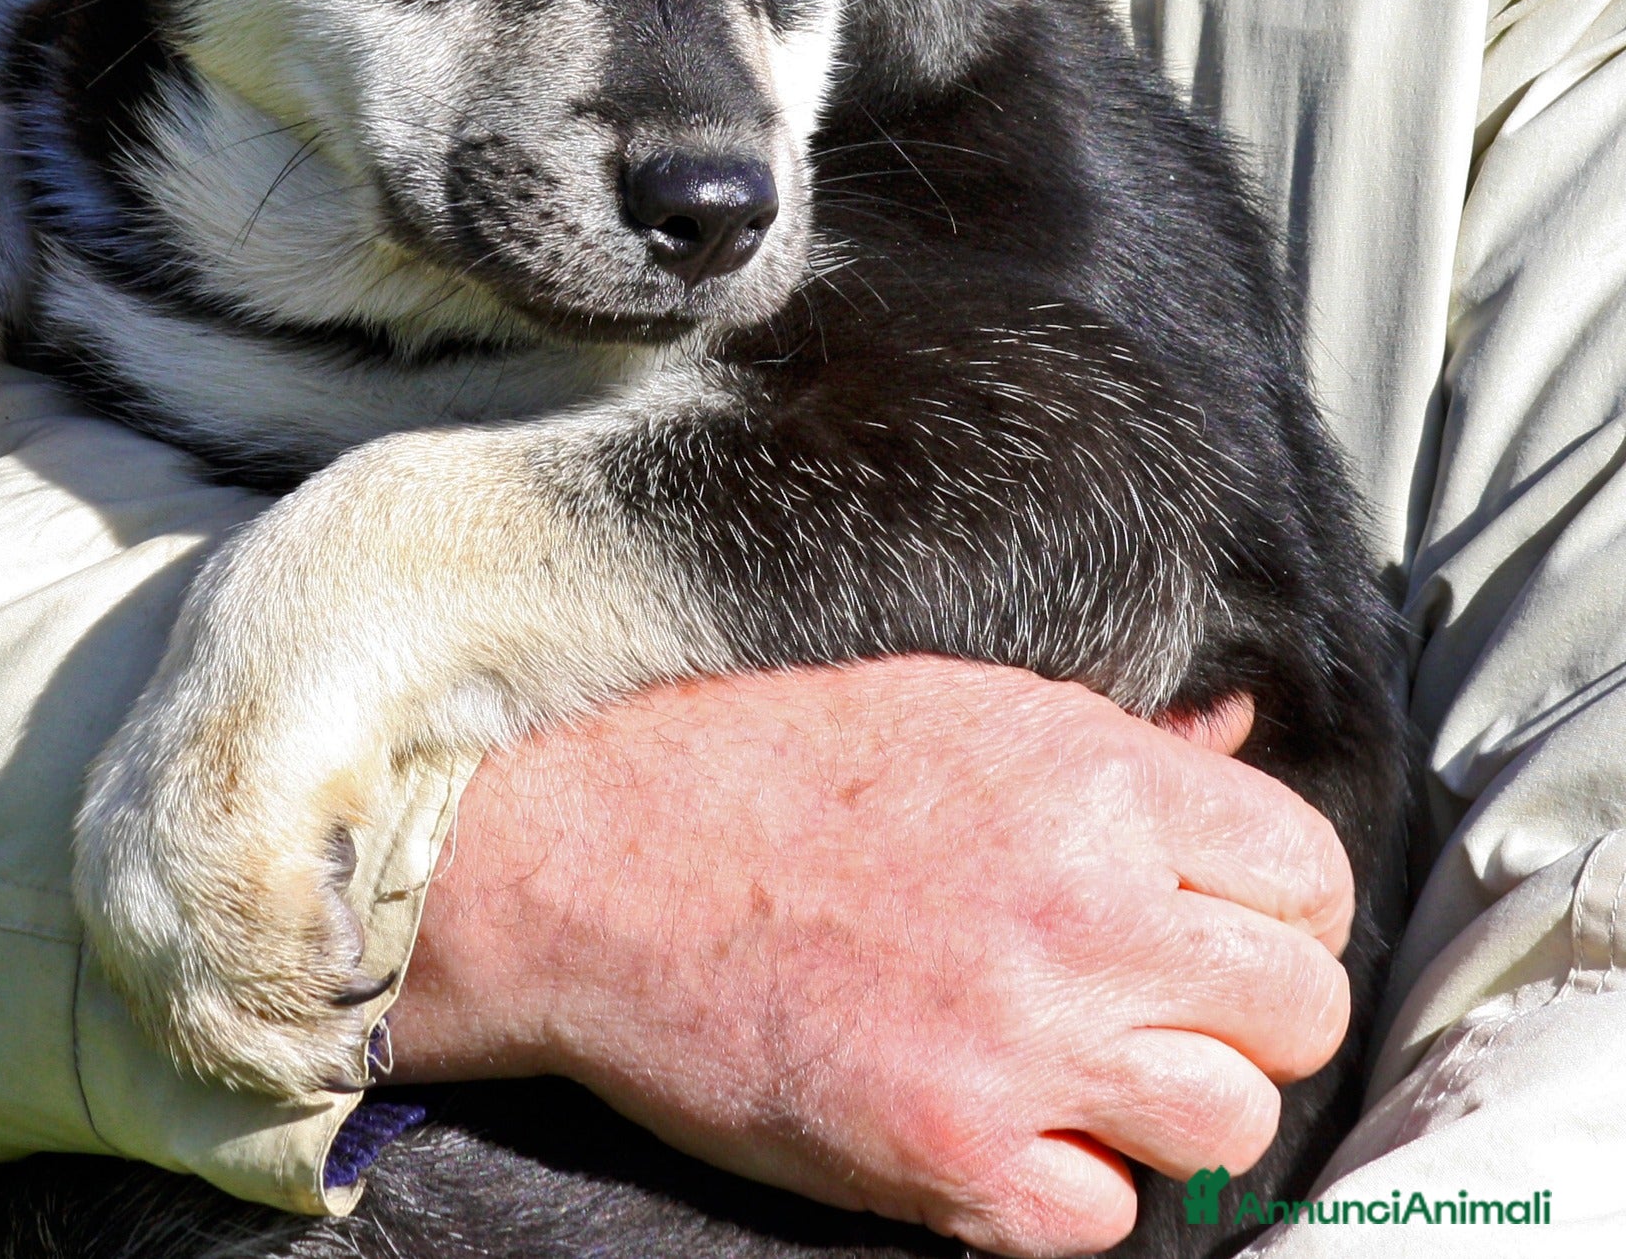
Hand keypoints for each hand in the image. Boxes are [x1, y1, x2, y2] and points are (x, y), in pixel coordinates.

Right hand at [386, 658, 1352, 1258]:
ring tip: (1085, 1067)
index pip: (1310, 872)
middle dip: (1247, 1008)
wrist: (603, 864)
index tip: (1216, 915)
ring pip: (1233, 1125)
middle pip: (1301, 1007)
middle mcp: (1082, 912)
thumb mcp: (956, 707)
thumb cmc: (771, 769)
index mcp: (1091, 781)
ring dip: (1173, 1106)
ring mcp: (1020, 1046)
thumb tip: (1233, 742)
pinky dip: (1069, 1184)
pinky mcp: (950, 1158)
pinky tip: (1003, 1121)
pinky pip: (1106, 1219)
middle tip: (1158, 999)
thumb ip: (1114, 744)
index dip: (1274, 900)